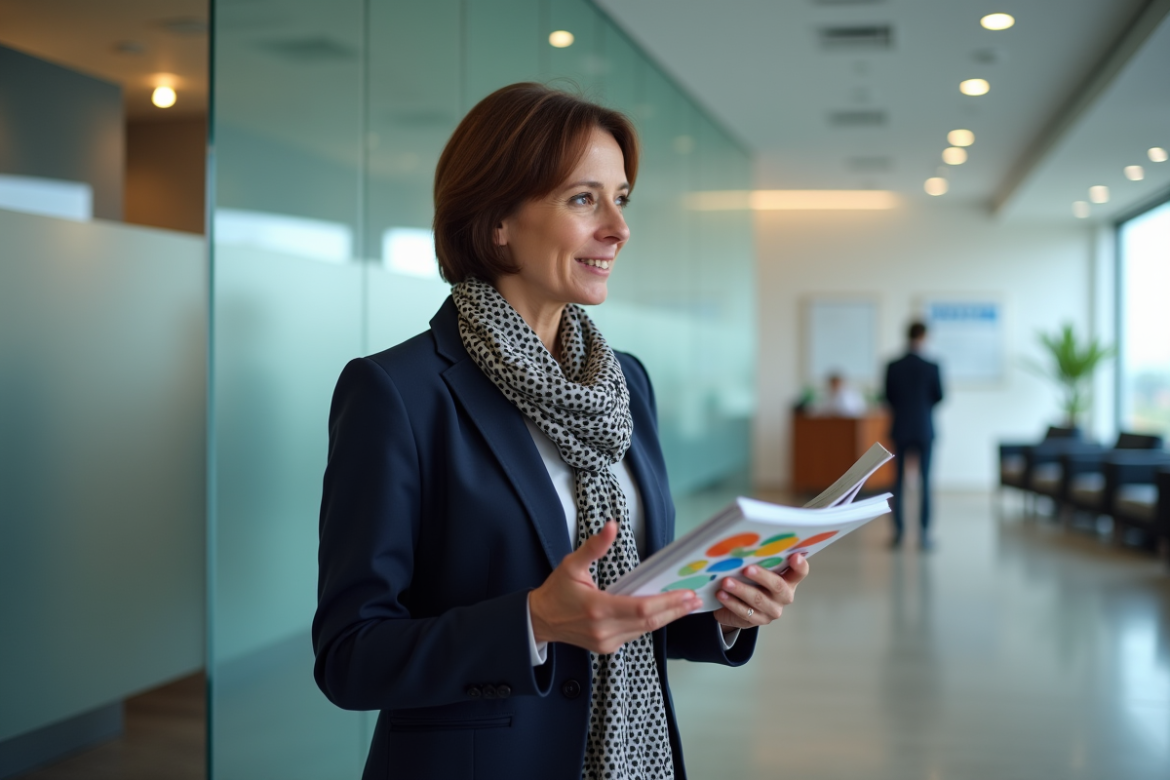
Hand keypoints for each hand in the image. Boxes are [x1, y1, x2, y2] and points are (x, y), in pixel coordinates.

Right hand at [529, 522, 701, 653]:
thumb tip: (611, 526)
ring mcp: (606, 641)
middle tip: (695, 598)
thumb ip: (594, 547)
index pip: (641, 608)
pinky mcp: (607, 647)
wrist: (540, 620)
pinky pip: (635, 634)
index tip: (685, 593)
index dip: (667, 602)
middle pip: (649, 622)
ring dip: (667, 617)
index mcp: (597, 608)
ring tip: (686, 605)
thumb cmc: (556, 591)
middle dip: (675, 610)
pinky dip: (651, 623)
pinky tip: (664, 613)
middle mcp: (604, 629)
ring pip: (645, 630)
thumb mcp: (572, 564)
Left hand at [712, 554, 808, 629]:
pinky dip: (731, 602)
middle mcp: (784, 596)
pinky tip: (721, 594)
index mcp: (789, 580)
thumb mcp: (757, 571)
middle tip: (747, 569)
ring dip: (740, 590)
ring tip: (726, 582)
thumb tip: (742, 547)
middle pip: (777, 586)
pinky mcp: (758, 620)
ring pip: (758, 599)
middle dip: (762, 576)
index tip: (795, 556)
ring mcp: (772, 610)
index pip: (800, 572)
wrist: (740, 608)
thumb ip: (757, 561)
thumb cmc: (751, 581)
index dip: (800, 566)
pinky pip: (744, 612)